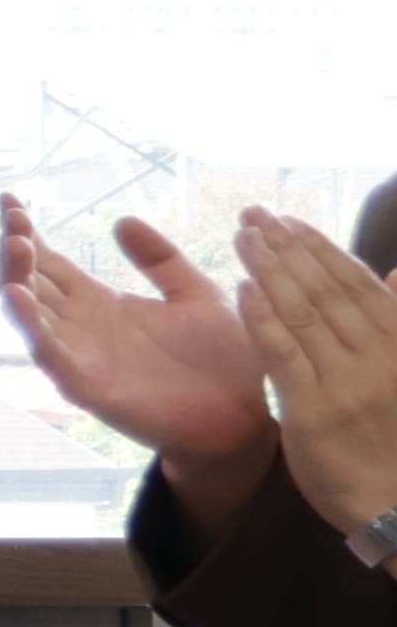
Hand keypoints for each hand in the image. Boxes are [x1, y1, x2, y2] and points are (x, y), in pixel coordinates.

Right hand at [0, 192, 276, 527]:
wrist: (242, 419)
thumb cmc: (223, 361)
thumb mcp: (194, 295)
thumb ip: (161, 260)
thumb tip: (122, 220)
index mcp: (101, 304)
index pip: (49, 263)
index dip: (26, 232)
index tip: (10, 198)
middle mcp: (81, 328)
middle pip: (30, 283)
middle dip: (15, 250)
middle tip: (12, 217)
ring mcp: (82, 358)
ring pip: (31, 316)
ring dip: (16, 281)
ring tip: (15, 246)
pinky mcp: (90, 387)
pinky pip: (52, 356)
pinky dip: (32, 328)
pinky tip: (20, 298)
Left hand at [240, 204, 396, 537]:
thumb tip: (396, 273)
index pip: (357, 285)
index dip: (323, 249)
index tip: (292, 221)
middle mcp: (377, 357)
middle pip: (326, 290)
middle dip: (289, 248)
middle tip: (256, 214)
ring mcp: (345, 383)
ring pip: (304, 314)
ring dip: (271, 270)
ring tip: (245, 236)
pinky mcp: (313, 412)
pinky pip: (285, 357)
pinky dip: (264, 319)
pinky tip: (245, 289)